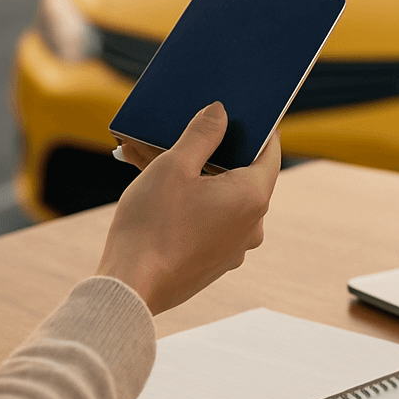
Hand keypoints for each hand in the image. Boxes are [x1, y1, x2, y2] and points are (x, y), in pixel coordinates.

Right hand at [96, 102, 279, 313]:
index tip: (240, 110)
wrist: (128, 288)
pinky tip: (155, 185)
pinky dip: (189, 200)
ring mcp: (234, 247)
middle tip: (185, 128)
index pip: (270, 151)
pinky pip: (209, 219)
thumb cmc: (152, 224)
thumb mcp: (174, 166)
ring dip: (193, 174)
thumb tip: (221, 111)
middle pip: (241, 173)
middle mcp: (252, 225)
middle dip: (211, 149)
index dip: (257, 127)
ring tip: (152, 153)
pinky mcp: (214, 261)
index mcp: (252, 196)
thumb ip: (203, 133)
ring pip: (220, 196)